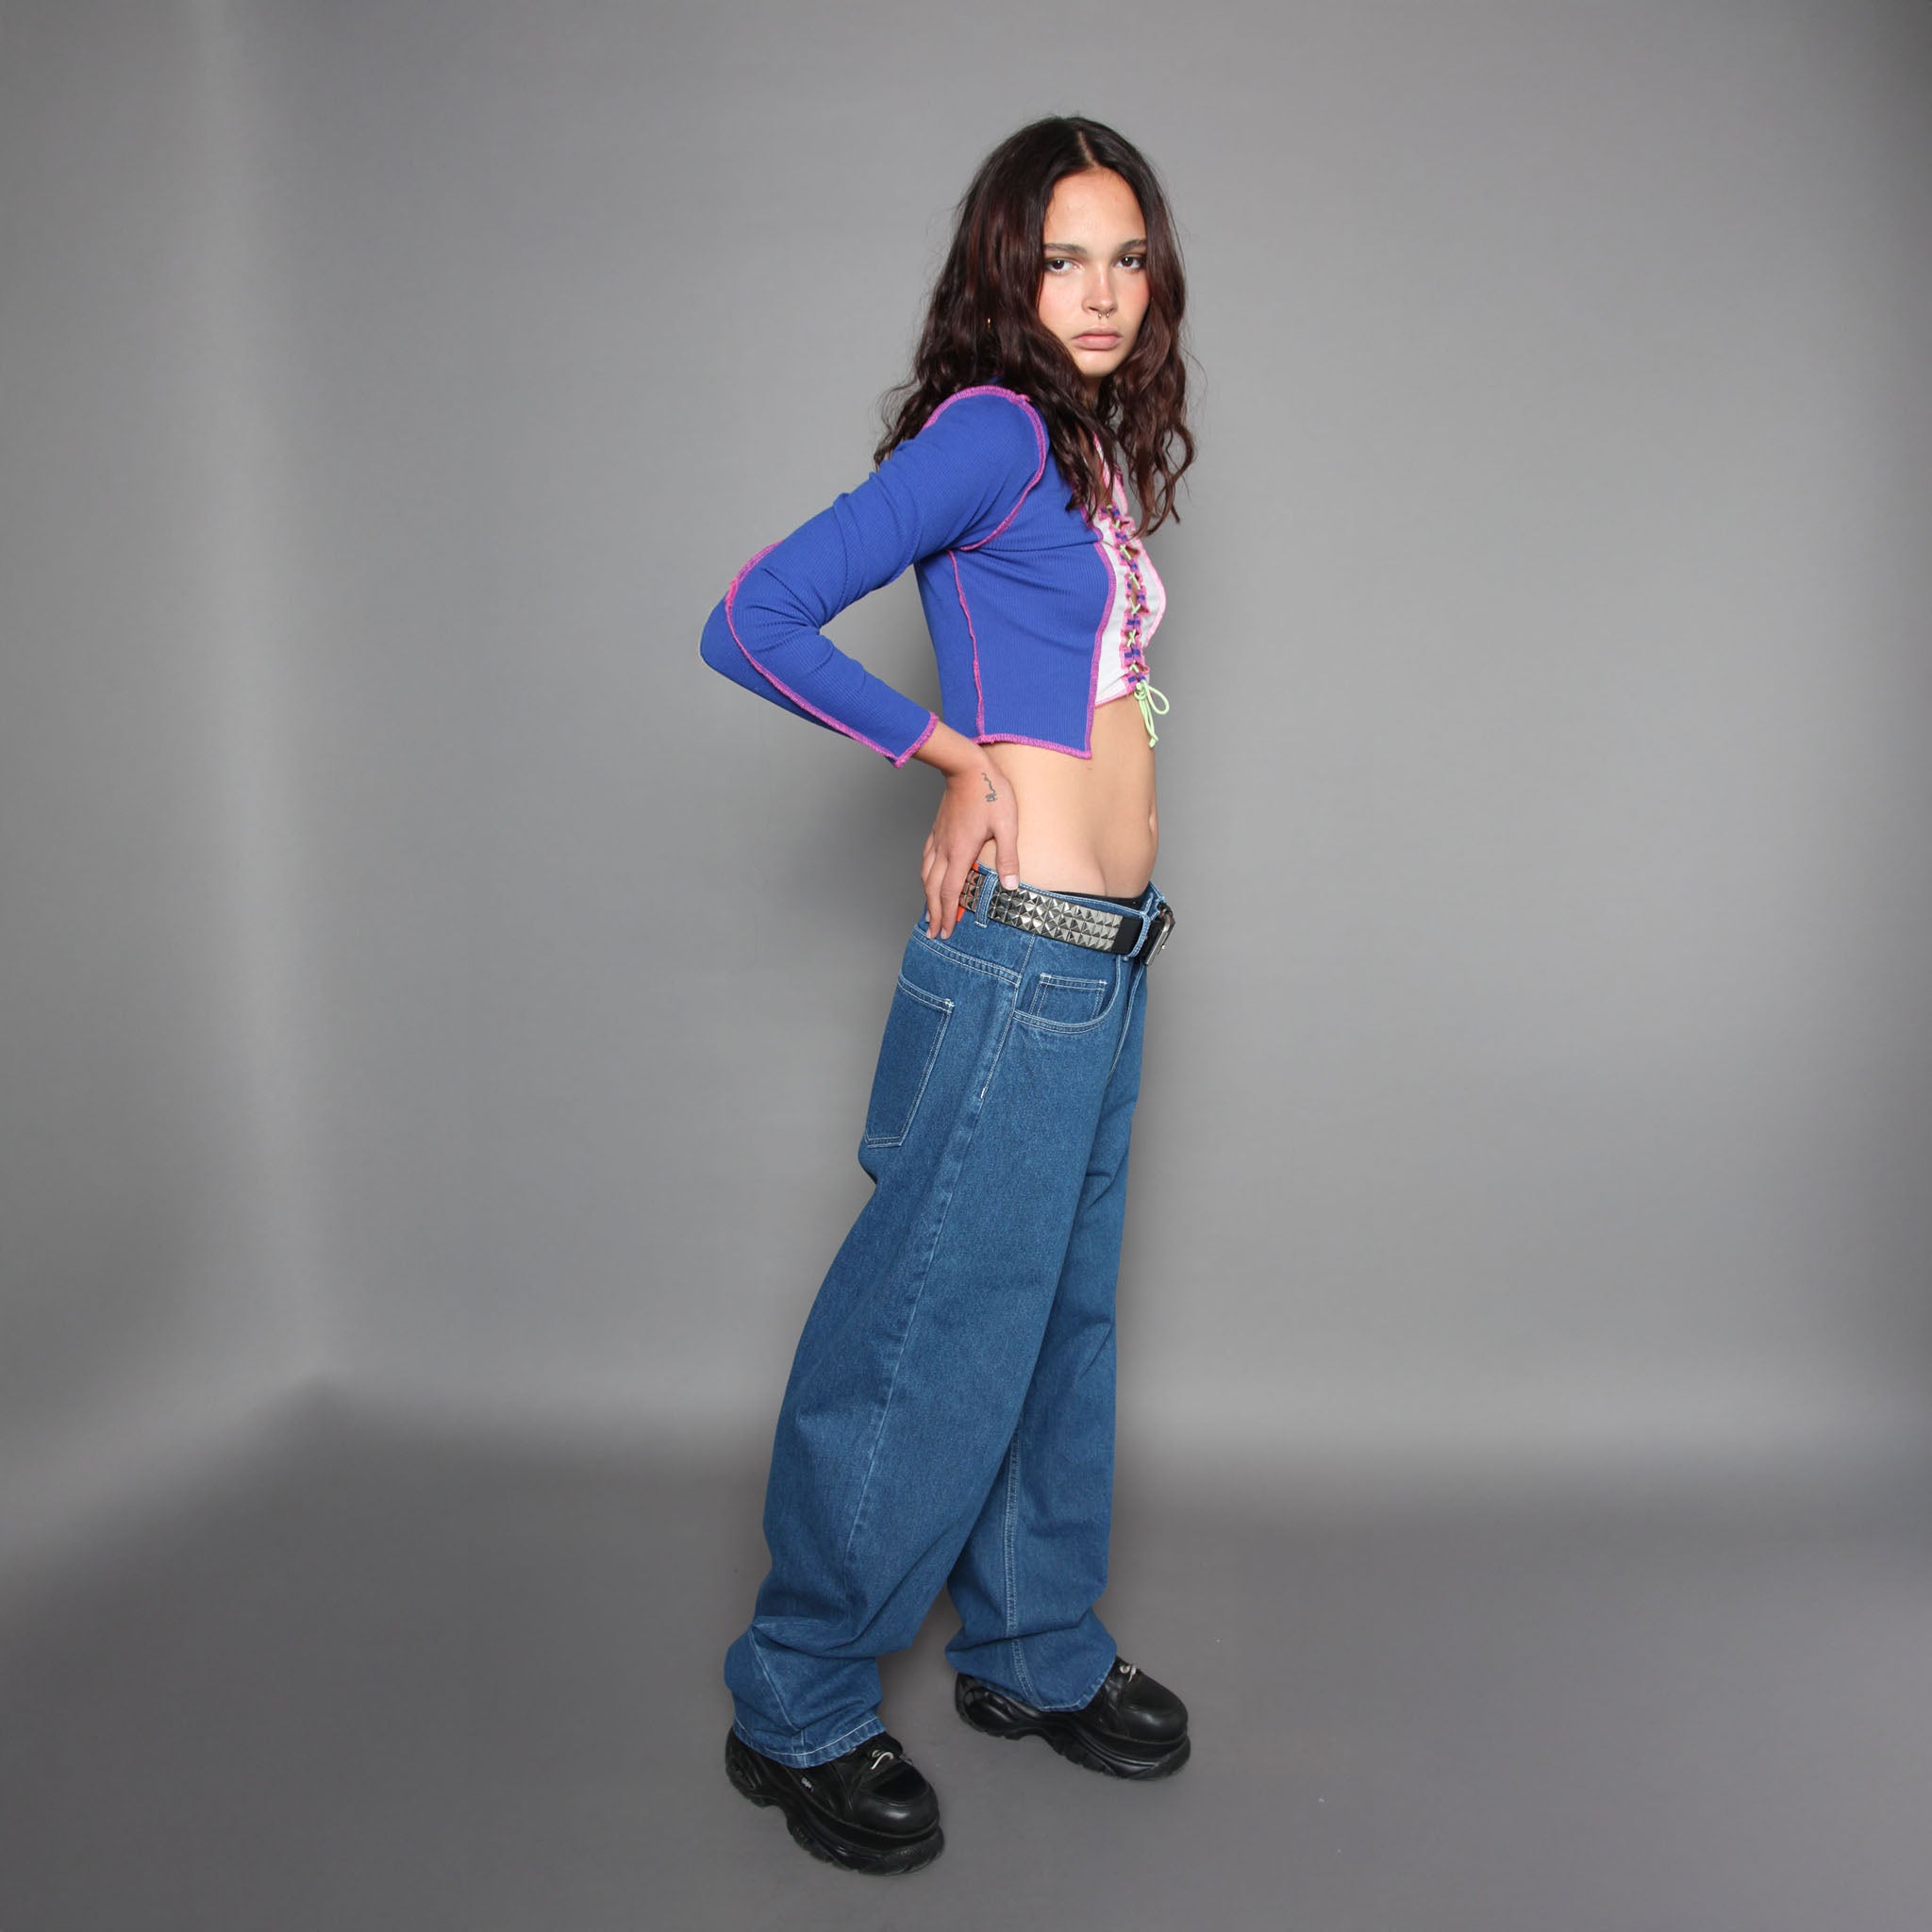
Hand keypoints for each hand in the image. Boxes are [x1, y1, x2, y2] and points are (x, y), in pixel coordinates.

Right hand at [910, 723, 1017, 939]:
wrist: (967, 766)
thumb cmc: (990, 792)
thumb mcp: (1007, 825)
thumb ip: (1009, 857)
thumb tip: (1011, 886)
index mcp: (961, 852)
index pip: (950, 891)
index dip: (947, 914)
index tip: (945, 932)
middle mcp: (945, 849)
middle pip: (933, 889)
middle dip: (933, 913)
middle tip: (933, 933)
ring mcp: (939, 839)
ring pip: (926, 875)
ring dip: (927, 897)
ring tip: (929, 912)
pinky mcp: (938, 830)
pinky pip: (926, 859)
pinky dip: (925, 875)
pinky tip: (928, 878)